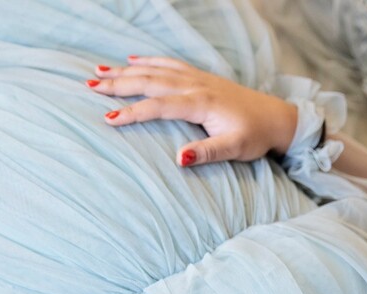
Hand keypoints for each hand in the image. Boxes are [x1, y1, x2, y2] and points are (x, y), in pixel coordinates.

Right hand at [88, 57, 297, 167]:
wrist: (277, 118)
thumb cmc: (255, 136)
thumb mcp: (235, 149)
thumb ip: (207, 153)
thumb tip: (179, 159)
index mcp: (201, 103)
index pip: (158, 106)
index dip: (132, 112)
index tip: (107, 119)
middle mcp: (196, 86)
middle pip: (150, 81)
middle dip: (119, 84)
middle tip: (90, 87)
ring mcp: (198, 78)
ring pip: (156, 70)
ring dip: (127, 70)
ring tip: (100, 71)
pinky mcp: (201, 78)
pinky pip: (169, 65)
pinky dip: (149, 62)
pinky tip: (134, 61)